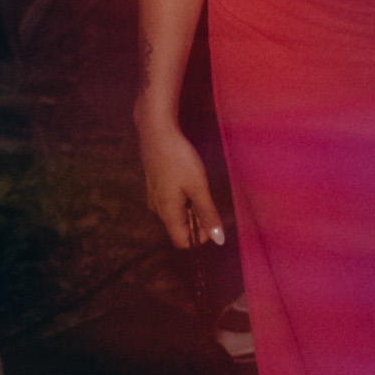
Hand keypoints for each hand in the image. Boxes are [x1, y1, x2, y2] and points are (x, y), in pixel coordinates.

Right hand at [136, 115, 225, 252]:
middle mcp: (158, 210)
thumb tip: (219, 240)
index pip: (183, 242)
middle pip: (180, 228)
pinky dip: (184, 197)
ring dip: (192, 206)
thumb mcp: (198, 187)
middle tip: (206, 196)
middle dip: (197, 219)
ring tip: (197, 185)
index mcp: (167, 213)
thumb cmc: (178, 159)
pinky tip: (189, 179)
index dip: (200, 235)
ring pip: (177, 214)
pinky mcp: (156, 187)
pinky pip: (173, 201)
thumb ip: (208, 214)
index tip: (211, 216)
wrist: (157, 132)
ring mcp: (156, 198)